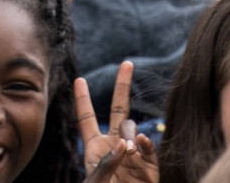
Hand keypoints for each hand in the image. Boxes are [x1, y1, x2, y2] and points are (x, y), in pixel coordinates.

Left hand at [77, 61, 158, 182]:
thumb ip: (107, 163)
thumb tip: (124, 143)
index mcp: (95, 149)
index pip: (87, 119)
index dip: (83, 100)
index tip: (79, 80)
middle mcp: (115, 147)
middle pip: (119, 111)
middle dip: (122, 86)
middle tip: (126, 63)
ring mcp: (134, 155)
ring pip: (133, 130)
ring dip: (129, 136)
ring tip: (128, 152)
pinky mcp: (150, 166)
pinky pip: (149, 147)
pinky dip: (145, 144)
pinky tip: (139, 146)